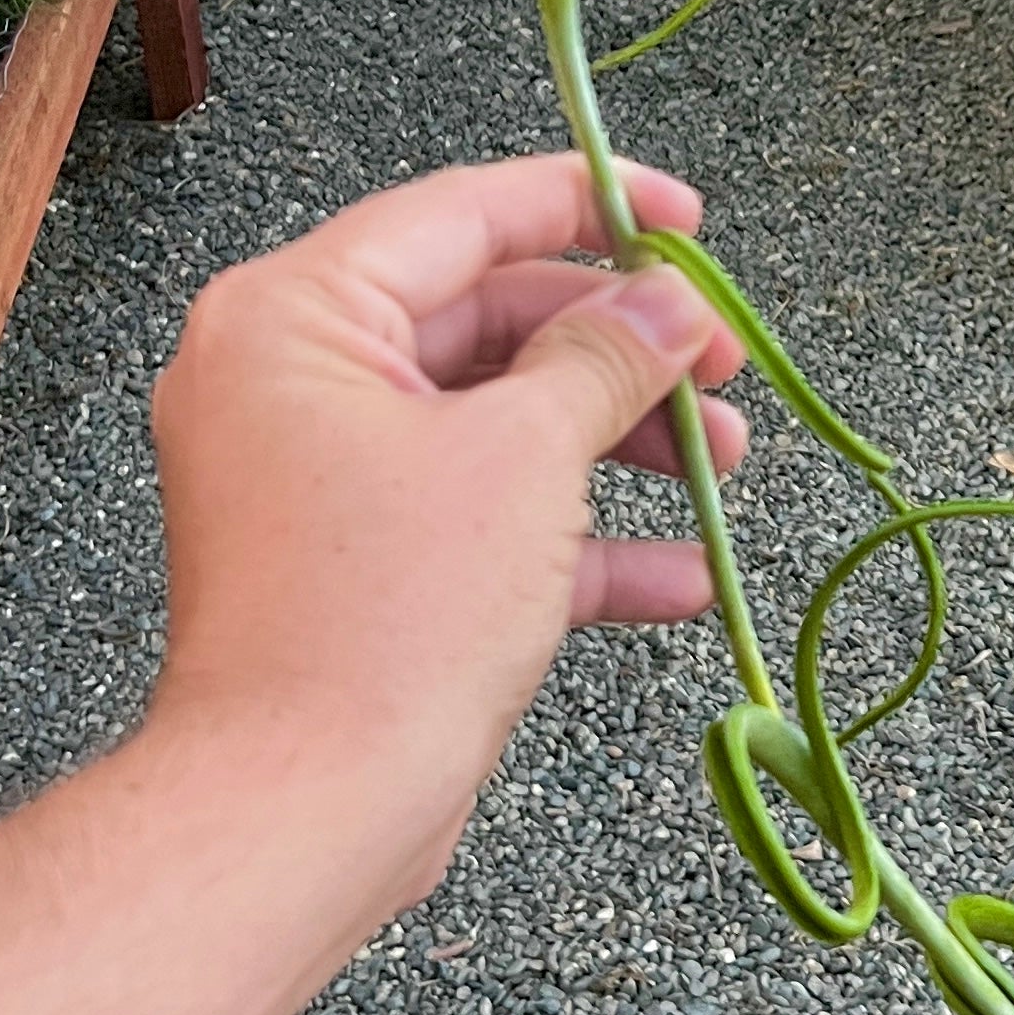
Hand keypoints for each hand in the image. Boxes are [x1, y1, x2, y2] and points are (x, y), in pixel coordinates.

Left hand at [144, 154, 745, 890]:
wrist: (302, 809)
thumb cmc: (382, 618)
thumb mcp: (524, 457)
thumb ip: (606, 358)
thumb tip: (670, 304)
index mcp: (295, 318)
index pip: (461, 213)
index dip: (589, 204)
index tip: (685, 221)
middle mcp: (291, 384)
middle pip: (489, 320)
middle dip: (621, 348)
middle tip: (721, 364)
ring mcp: (323, 481)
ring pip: (497, 422)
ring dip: (618, 441)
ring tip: (722, 463)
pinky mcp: (359, 567)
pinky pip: (481, 517)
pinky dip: (575, 538)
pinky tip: (678, 572)